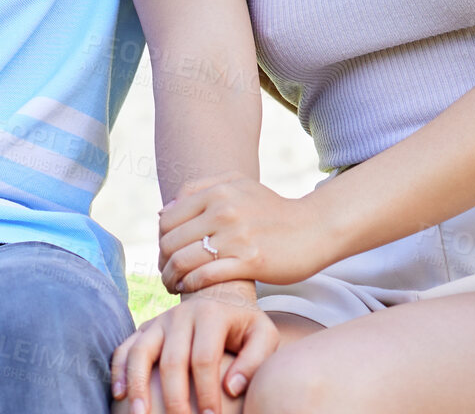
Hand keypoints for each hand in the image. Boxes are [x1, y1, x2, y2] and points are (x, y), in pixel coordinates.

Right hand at [111, 282, 277, 413]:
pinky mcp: (146, 328)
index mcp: (211, 315)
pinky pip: (125, 346)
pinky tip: (120, 395)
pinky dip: (119, 369)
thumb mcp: (262, 336)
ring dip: (138, 385)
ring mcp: (159, 320)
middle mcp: (181, 315)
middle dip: (174, 398)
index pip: (204, 358)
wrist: (221, 297)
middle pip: (172, 360)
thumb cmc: (243, 326)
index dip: (207, 392)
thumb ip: (254, 361)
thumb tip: (230, 388)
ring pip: (141, 351)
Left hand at [157, 177, 326, 293]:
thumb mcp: (239, 184)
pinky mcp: (250, 261)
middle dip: (162, 263)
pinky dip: (192, 285)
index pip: (167, 220)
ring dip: (171, 279)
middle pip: (170, 242)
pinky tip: (191, 289)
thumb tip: (164, 211)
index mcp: (217, 191)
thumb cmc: (271, 210)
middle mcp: (224, 211)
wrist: (314, 228)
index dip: (160, 240)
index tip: (166, 255)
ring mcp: (237, 237)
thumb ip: (200, 189)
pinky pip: (206, 276)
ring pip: (183, 261)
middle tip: (167, 274)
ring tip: (174, 286)